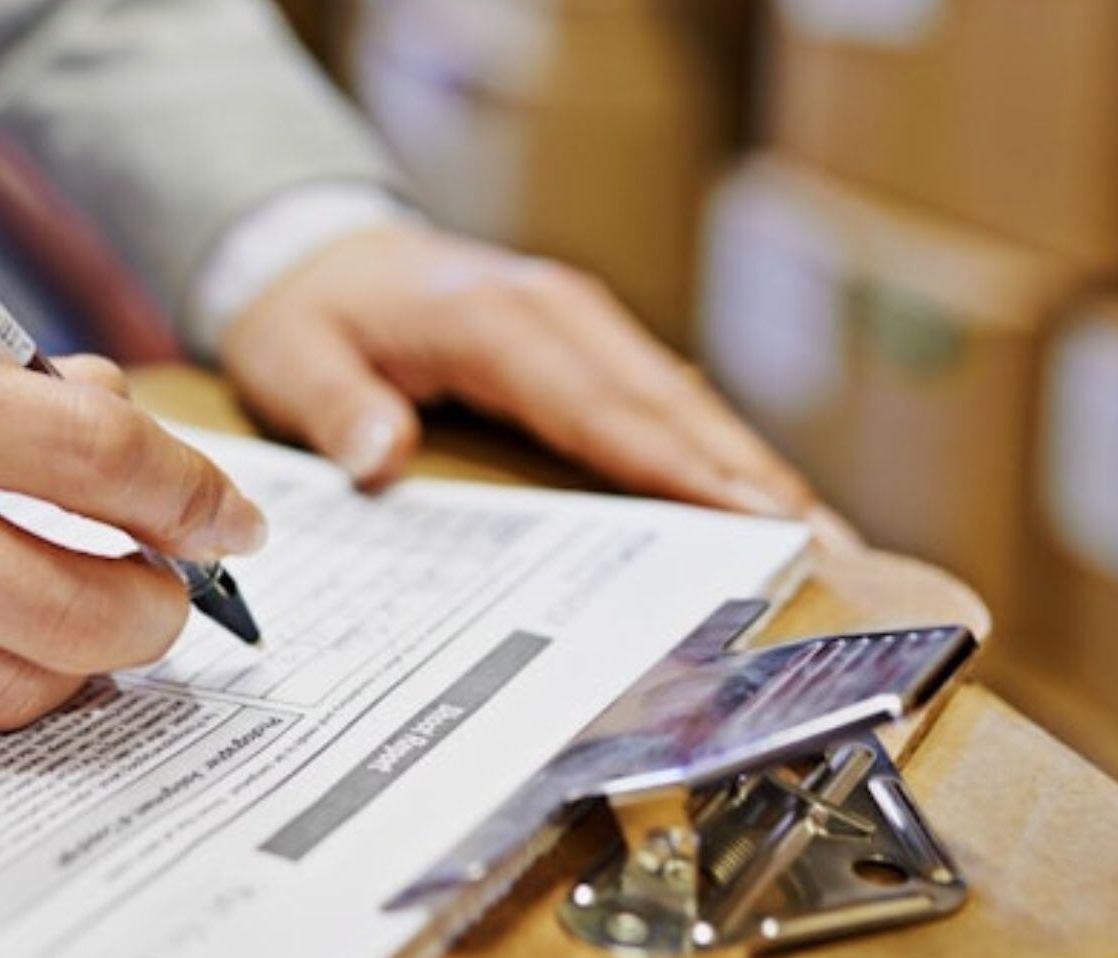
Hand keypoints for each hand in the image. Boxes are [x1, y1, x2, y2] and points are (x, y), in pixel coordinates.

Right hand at [0, 320, 265, 743]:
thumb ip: (10, 396)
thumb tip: (137, 449)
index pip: (99, 457)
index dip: (195, 498)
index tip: (232, 522)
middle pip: (84, 608)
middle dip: (156, 614)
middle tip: (159, 595)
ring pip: (22, 688)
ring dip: (73, 661)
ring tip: (61, 616)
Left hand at [220, 225, 858, 544]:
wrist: (314, 249)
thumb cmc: (307, 312)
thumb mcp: (290, 358)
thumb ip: (333, 406)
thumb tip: (379, 455)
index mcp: (494, 319)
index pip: (599, 405)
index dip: (678, 466)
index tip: (752, 516)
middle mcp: (555, 310)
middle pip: (668, 402)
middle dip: (752, 475)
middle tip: (827, 548)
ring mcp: (577, 320)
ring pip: (680, 398)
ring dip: (750, 465)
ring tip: (824, 538)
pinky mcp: (582, 339)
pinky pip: (657, 398)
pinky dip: (711, 448)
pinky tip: (755, 500)